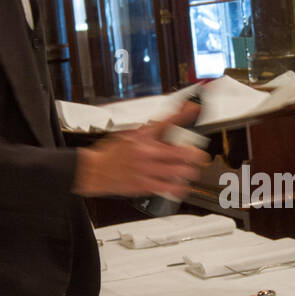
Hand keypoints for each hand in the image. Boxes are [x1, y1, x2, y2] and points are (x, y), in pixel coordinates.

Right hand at [72, 101, 206, 198]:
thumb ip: (152, 129)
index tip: (195, 107)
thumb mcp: (132, 134)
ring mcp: (146, 170)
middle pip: (179, 151)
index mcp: (143, 136)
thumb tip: (169, 122)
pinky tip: (183, 185)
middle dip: (195, 153)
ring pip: (178, 171)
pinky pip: (168, 188)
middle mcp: (146, 153)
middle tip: (200, 154)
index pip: (166, 121)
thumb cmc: (112, 152)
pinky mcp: (144, 186)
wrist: (94, 170)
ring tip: (193, 170)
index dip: (184, 113)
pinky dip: (179, 187)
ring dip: (190, 170)